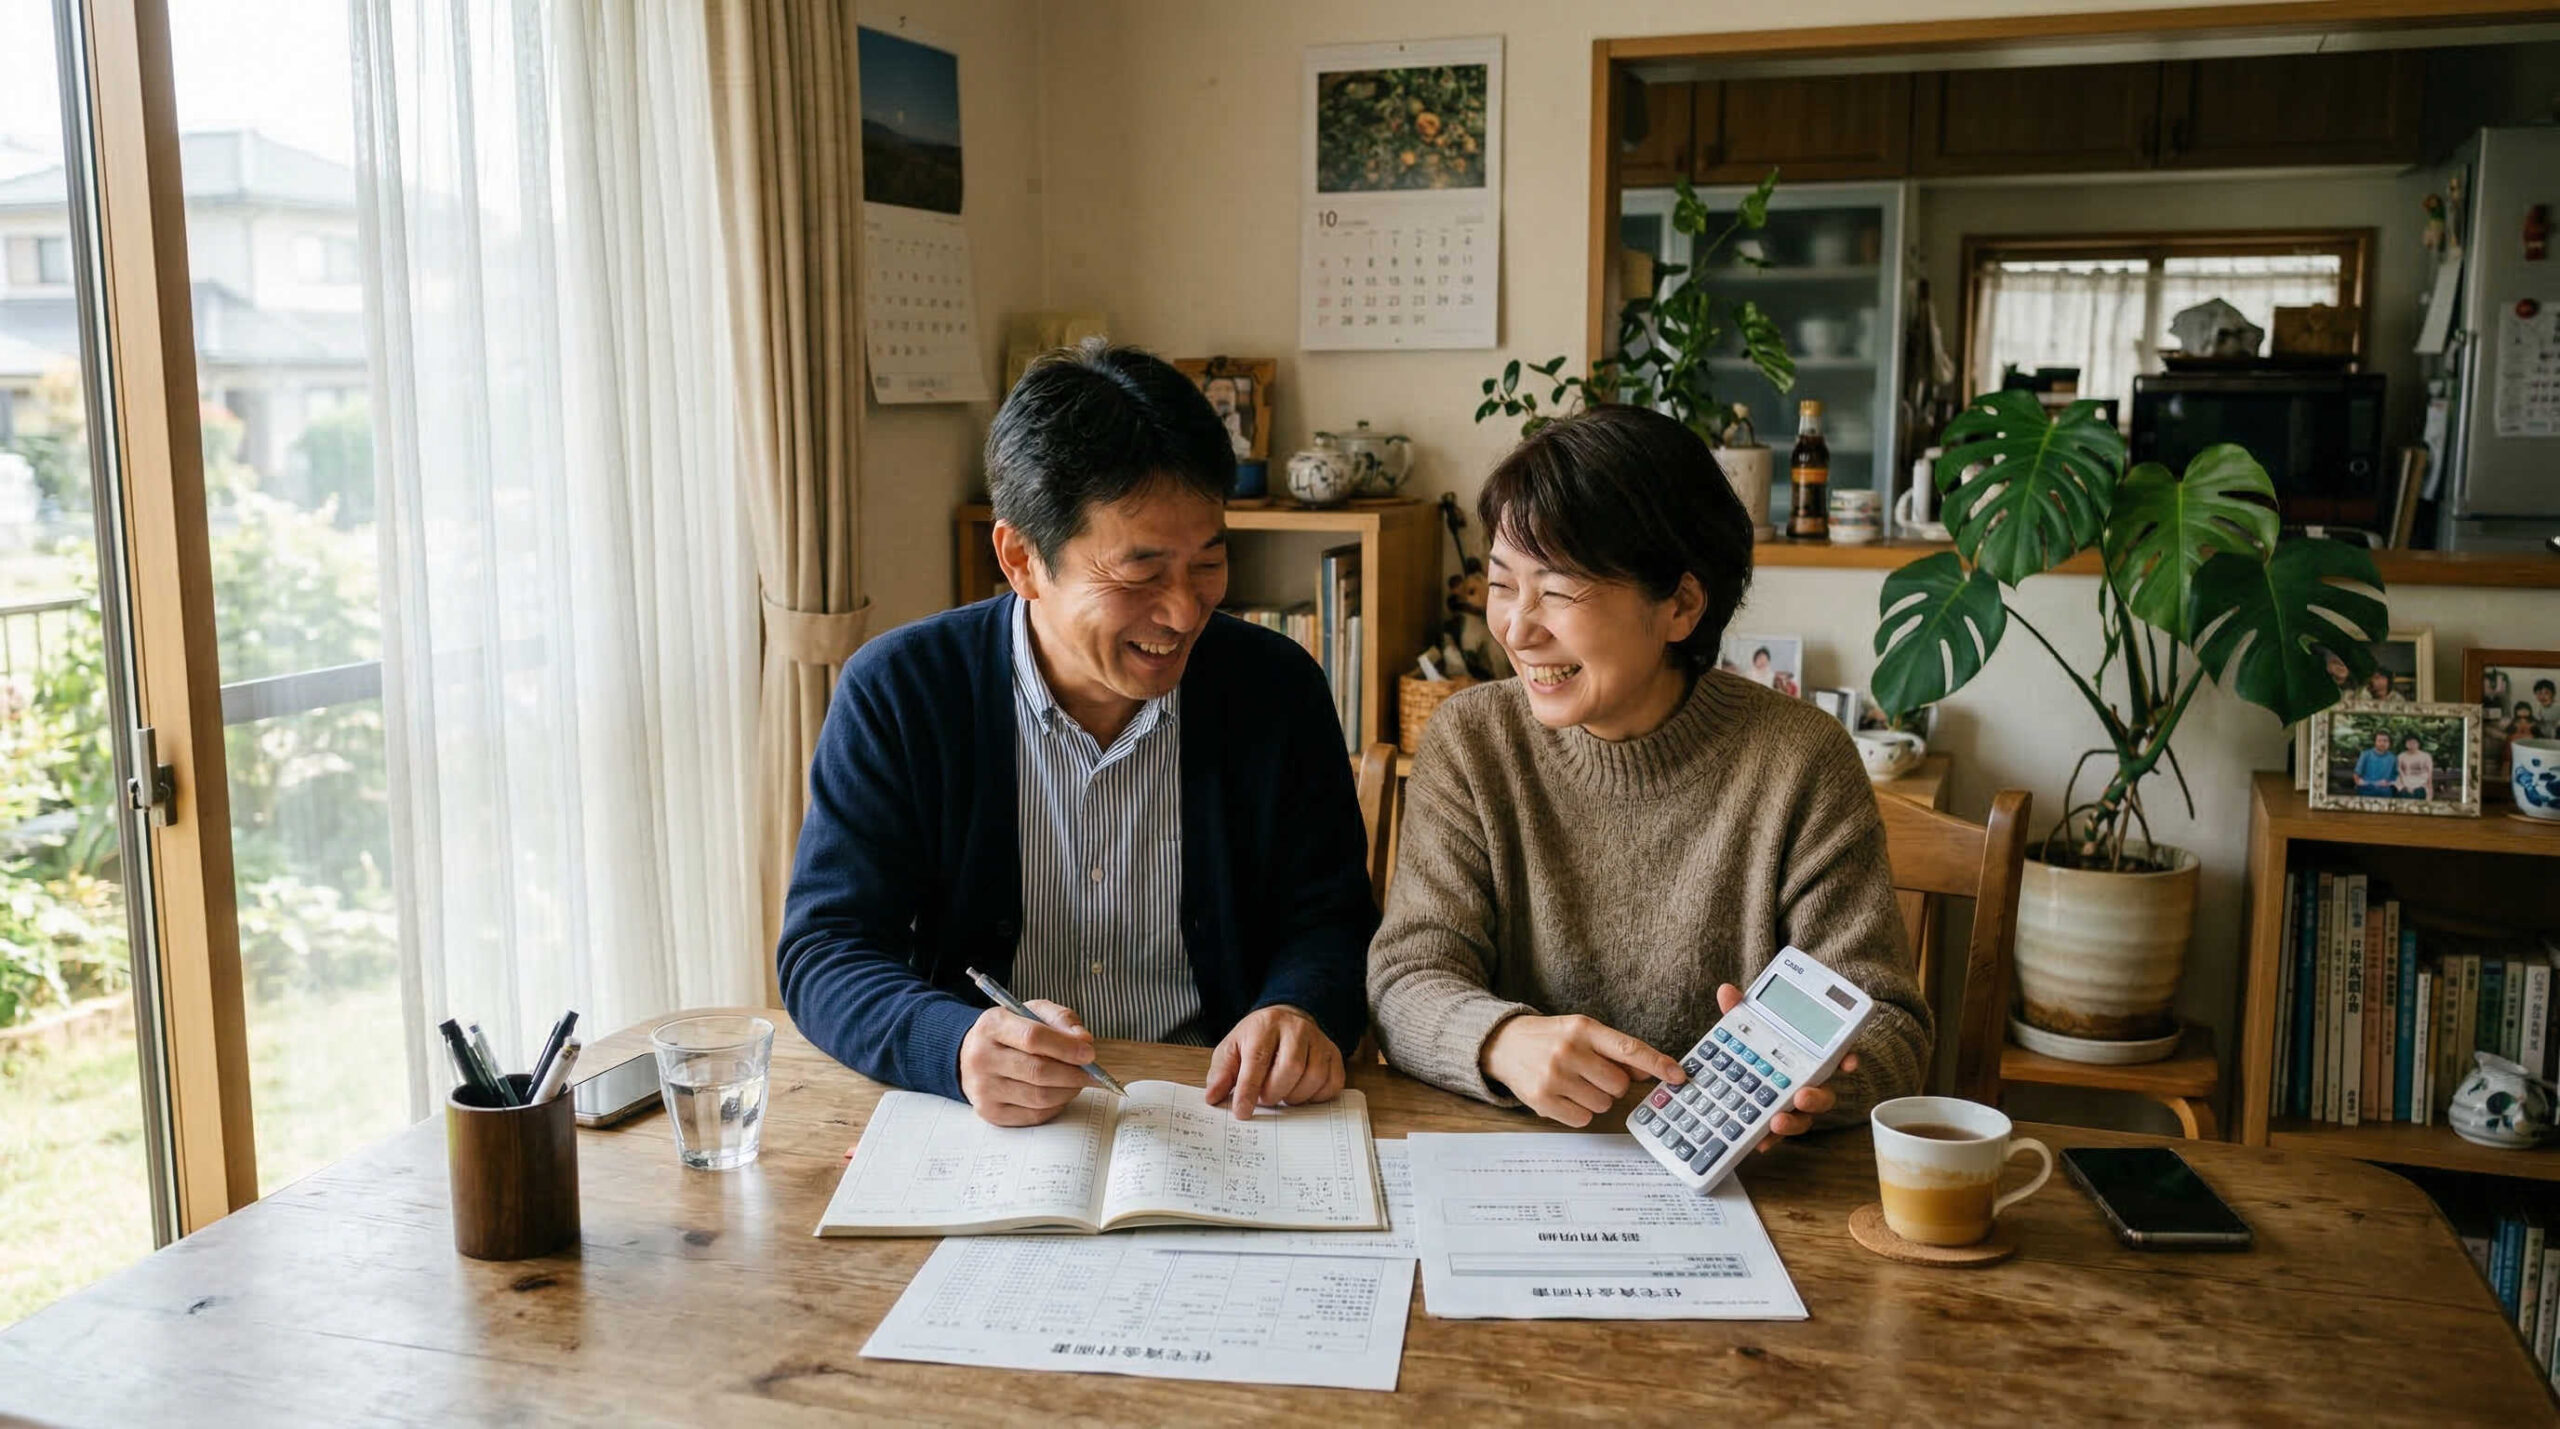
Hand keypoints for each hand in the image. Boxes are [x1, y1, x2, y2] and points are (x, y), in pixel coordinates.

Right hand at [958, 999, 1097, 1126]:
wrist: (973, 1055)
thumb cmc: (1010, 1032)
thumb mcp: (1033, 1012)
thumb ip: (1061, 1019)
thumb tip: (1084, 1041)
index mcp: (992, 1025)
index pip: (1033, 1037)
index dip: (1066, 1047)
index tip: (1089, 1053)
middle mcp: (981, 1058)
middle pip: (1038, 1071)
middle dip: (1073, 1073)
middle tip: (1093, 1073)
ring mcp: (983, 1089)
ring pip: (1039, 1097)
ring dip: (1068, 1090)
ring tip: (1078, 1081)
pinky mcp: (990, 1112)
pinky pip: (1035, 1114)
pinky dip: (1056, 1105)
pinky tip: (1060, 1093)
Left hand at [1205, 1006, 1344, 1119]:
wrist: (1286, 1020)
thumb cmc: (1256, 1039)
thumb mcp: (1231, 1049)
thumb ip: (1221, 1072)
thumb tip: (1213, 1096)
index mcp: (1265, 1025)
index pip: (1258, 1059)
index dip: (1249, 1090)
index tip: (1242, 1112)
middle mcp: (1295, 1028)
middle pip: (1291, 1067)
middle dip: (1274, 1092)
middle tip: (1265, 1099)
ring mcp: (1319, 1040)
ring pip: (1314, 1076)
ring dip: (1295, 1096)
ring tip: (1282, 1094)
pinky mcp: (1334, 1054)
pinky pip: (1332, 1083)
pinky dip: (1316, 1096)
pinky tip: (1301, 1093)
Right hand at [1482, 1014, 1682, 1127]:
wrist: (1503, 1043)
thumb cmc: (1550, 1038)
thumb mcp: (1582, 1032)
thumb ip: (1614, 1050)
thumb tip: (1647, 1071)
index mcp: (1583, 1028)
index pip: (1628, 1048)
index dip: (1657, 1063)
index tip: (1679, 1076)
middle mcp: (1569, 1051)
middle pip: (1618, 1084)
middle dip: (1612, 1084)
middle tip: (1592, 1074)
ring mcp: (1554, 1076)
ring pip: (1602, 1104)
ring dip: (1595, 1098)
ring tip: (1574, 1083)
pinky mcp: (1542, 1099)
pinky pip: (1582, 1118)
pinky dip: (1579, 1111)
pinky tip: (1563, 1095)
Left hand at [1715, 982, 1860, 1152]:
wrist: (1728, 1081)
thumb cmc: (1749, 1050)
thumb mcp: (1742, 1028)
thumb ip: (1738, 1012)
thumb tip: (1727, 991)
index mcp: (1804, 1058)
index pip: (1833, 1057)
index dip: (1847, 1059)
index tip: (1850, 1062)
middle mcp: (1805, 1084)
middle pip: (1823, 1095)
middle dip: (1816, 1098)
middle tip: (1801, 1096)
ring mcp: (1790, 1107)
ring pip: (1803, 1119)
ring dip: (1793, 1122)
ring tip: (1776, 1122)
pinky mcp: (1773, 1124)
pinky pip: (1777, 1135)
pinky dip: (1768, 1139)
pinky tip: (1759, 1141)